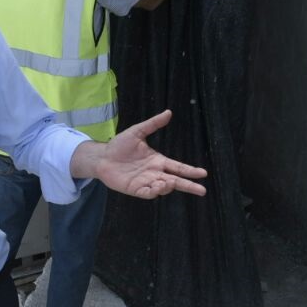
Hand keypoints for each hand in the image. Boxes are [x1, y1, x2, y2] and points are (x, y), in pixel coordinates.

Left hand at [83, 110, 206, 198]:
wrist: (102, 156)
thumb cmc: (119, 145)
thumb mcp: (137, 132)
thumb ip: (153, 124)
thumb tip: (168, 112)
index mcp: (158, 161)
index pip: (178, 167)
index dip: (190, 171)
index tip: (203, 173)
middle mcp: (155, 173)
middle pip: (176, 181)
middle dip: (189, 186)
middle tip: (202, 191)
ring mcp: (146, 182)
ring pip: (163, 188)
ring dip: (168, 187)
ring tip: (167, 182)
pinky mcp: (135, 189)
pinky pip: (147, 194)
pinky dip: (153, 192)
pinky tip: (156, 187)